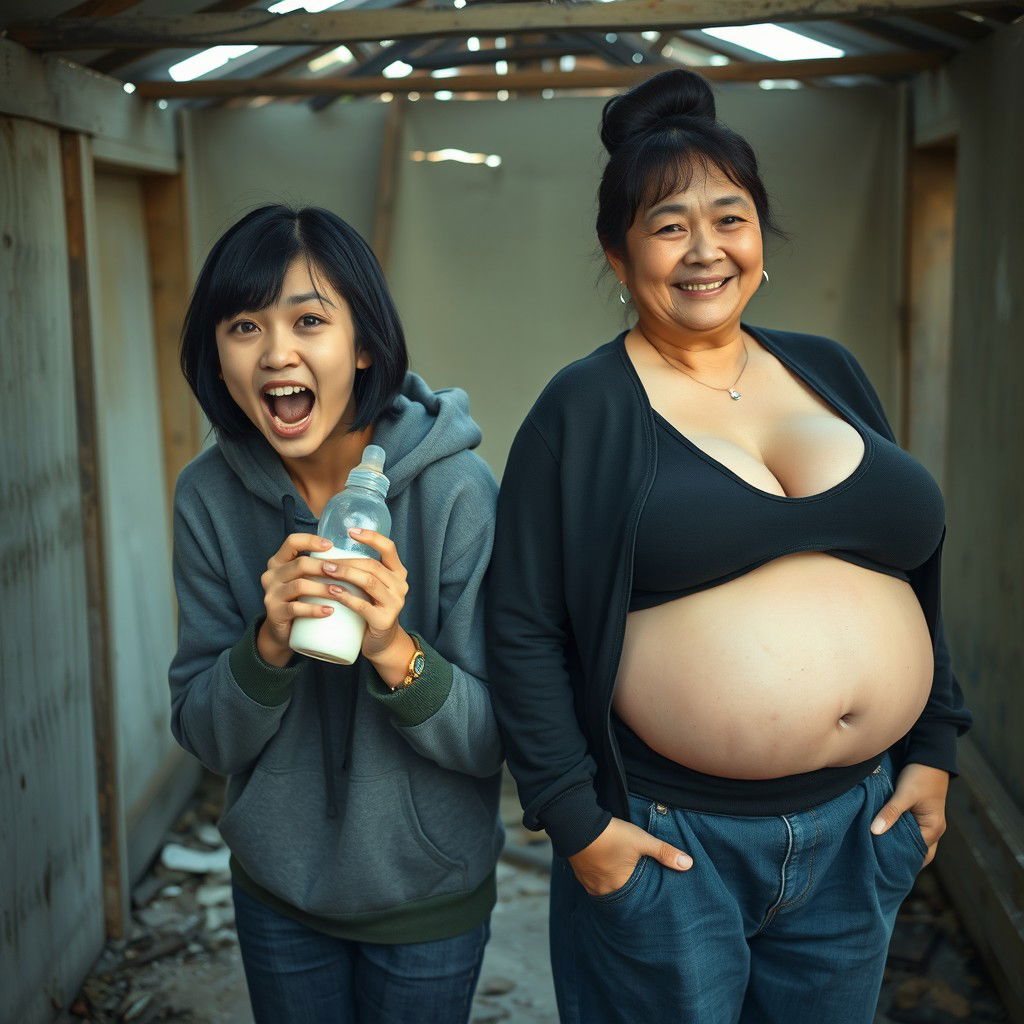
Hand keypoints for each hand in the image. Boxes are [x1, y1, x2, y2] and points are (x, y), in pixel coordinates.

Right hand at [258, 532, 335, 666]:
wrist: (283, 632)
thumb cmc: (300, 600)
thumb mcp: (304, 580)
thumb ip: (317, 568)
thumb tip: (354, 556)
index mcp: (279, 562)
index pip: (292, 542)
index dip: (311, 541)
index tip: (331, 545)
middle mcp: (271, 575)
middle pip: (300, 564)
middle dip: (324, 567)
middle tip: (345, 573)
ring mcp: (271, 594)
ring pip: (299, 585)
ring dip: (323, 588)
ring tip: (341, 592)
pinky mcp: (274, 613)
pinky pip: (295, 608)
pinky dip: (314, 609)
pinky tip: (330, 611)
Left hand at [330, 528, 410, 671]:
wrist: (380, 643)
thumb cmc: (370, 609)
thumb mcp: (372, 587)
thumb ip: (362, 570)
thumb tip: (330, 549)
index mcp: (398, 573)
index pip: (389, 548)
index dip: (371, 537)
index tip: (351, 531)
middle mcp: (400, 586)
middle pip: (372, 565)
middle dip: (346, 560)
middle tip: (324, 560)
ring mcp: (395, 603)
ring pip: (368, 582)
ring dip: (344, 574)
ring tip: (325, 571)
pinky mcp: (384, 620)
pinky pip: (363, 605)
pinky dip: (346, 597)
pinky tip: (332, 592)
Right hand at [568, 816, 691, 896]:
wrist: (578, 823)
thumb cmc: (612, 835)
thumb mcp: (642, 841)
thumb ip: (664, 852)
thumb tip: (688, 864)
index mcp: (620, 887)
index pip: (635, 900)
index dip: (642, 897)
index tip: (648, 895)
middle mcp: (603, 890)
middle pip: (619, 896)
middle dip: (627, 892)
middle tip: (635, 887)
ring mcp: (588, 883)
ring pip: (604, 890)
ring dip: (612, 884)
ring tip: (620, 878)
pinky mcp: (579, 873)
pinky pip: (592, 882)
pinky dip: (599, 878)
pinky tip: (603, 869)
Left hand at [870, 762, 949, 865]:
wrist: (929, 756)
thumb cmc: (920, 775)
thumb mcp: (904, 795)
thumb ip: (891, 813)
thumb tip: (875, 831)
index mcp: (933, 829)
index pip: (917, 854)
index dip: (901, 859)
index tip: (882, 866)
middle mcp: (933, 829)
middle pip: (917, 852)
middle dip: (901, 857)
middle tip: (879, 864)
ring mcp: (926, 822)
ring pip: (912, 841)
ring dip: (899, 845)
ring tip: (879, 852)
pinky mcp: (918, 814)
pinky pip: (909, 830)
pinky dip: (898, 834)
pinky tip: (883, 834)